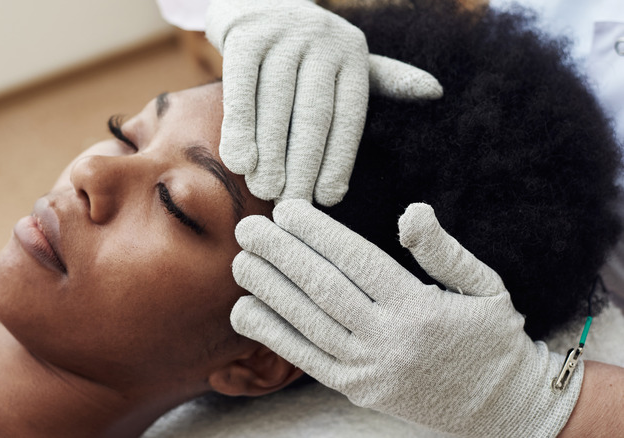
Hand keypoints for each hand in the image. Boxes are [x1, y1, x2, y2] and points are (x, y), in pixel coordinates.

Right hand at [206, 0, 441, 205]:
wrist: (257, 0)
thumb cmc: (306, 48)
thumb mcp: (346, 59)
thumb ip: (385, 80)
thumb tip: (435, 91)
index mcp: (352, 51)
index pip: (348, 116)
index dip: (339, 161)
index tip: (327, 200)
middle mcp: (322, 39)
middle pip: (314, 114)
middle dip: (304, 165)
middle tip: (294, 205)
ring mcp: (283, 35)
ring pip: (276, 106)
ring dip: (271, 154)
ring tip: (267, 191)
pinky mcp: (245, 36)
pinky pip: (242, 91)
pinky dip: (239, 129)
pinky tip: (239, 163)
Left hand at [231, 200, 579, 436]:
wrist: (500, 410)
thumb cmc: (492, 339)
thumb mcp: (487, 288)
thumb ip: (445, 251)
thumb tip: (411, 212)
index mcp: (420, 309)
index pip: (357, 261)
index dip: (317, 233)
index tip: (287, 209)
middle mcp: (390, 340)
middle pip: (324, 289)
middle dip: (281, 255)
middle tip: (248, 227)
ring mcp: (369, 369)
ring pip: (308, 324)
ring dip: (269, 291)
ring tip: (241, 261)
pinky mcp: (356, 390)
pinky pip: (307, 360)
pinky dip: (273, 336)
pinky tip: (247, 311)